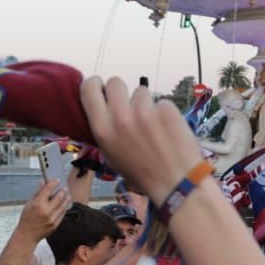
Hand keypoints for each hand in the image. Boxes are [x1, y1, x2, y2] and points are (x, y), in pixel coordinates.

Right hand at [15, 179, 69, 242]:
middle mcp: (46, 211)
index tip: (56, 180)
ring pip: (63, 205)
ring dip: (66, 198)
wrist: (27, 235)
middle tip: (64, 188)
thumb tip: (43, 182)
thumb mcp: (29, 203)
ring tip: (67, 195)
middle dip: (62, 191)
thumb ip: (37, 192)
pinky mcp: (55, 224)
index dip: (54, 183)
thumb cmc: (26, 219)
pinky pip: (63, 213)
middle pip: (59, 196)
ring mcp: (52, 218)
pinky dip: (64, 208)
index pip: (48, 189)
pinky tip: (64, 205)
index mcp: (38, 204)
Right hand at [78, 76, 205, 200]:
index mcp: (102, 130)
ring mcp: (145, 111)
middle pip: (115, 82)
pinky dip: (163, 113)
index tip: (101, 88)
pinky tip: (167, 130)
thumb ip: (103, 129)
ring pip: (141, 92)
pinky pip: (160, 102)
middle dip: (121, 91)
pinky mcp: (166, 109)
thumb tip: (99, 107)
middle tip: (128, 105)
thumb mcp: (111, 156)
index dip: (94, 84)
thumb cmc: (141, 172)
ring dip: (144, 104)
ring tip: (152, 126)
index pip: (88, 89)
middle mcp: (120, 117)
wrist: (176, 182)